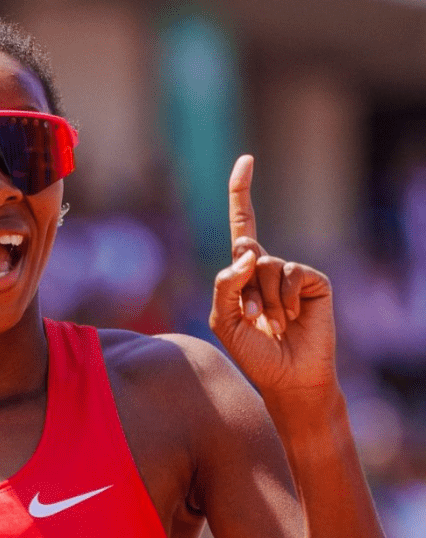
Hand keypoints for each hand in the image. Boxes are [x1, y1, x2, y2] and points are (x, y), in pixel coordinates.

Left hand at [209, 155, 337, 399]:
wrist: (288, 377)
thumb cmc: (253, 352)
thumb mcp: (224, 320)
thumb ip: (225, 285)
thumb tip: (247, 251)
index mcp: (244, 272)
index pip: (243, 223)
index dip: (242, 192)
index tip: (247, 160)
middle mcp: (268, 266)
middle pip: (247, 245)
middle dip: (245, 282)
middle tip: (257, 319)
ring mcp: (292, 272)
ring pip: (266, 266)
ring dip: (265, 301)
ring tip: (273, 325)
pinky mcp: (313, 280)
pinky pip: (291, 274)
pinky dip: (285, 300)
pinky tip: (292, 319)